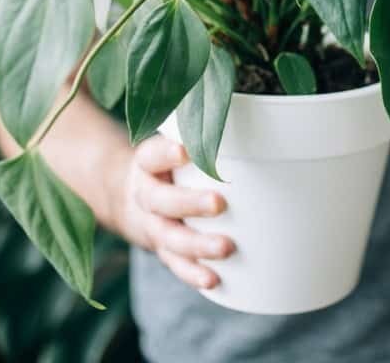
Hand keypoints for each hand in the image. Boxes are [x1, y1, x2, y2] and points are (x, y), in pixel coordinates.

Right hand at [111, 135, 235, 289]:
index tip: (186, 150)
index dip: (166, 154)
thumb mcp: (175, 142)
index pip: (151, 156)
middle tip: (219, 203)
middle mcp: (146, 194)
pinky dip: (193, 273)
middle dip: (189, 203)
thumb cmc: (172, 164)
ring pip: (169, 237)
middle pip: (161, 200)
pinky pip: (175, 264)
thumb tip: (256, 109)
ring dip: (197, 245)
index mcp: (148, 164)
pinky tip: (214, 279)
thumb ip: (201, 132)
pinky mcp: (163, 249)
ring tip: (226, 247)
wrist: (133, 197)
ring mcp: (153, 225)